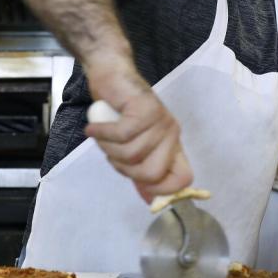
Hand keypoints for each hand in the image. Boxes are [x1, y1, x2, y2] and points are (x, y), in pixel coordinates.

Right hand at [84, 67, 192, 200]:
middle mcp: (171, 135)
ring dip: (108, 148)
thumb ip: (140, 171)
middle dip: (124, 169)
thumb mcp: (131, 145)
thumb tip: (150, 202)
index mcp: (172, 146)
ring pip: (132, 155)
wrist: (111, 75)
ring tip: (102, 135)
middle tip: (112, 153)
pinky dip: (102, 134)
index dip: (161, 190)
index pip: (183, 179)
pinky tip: (94, 129)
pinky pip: (121, 135)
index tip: (138, 184)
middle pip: (152, 174)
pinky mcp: (145, 110)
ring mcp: (160, 122)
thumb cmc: (119, 111)